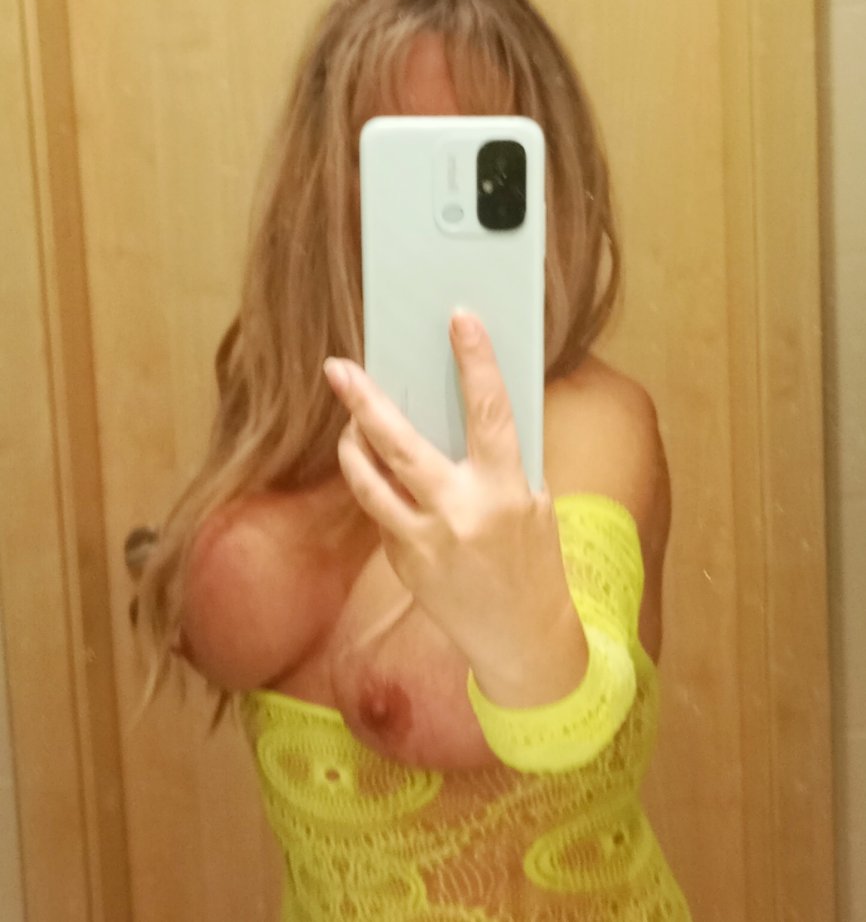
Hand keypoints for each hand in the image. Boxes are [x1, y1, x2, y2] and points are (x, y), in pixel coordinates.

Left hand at [323, 311, 587, 706]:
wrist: (524, 643)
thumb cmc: (535, 564)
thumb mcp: (533, 505)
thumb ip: (497, 463)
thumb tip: (458, 416)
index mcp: (506, 490)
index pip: (489, 411)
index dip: (475, 360)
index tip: (459, 319)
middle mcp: (461, 514)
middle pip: (399, 444)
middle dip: (363, 400)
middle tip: (337, 367)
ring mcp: (425, 542)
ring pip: (369, 480)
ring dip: (352, 444)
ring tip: (348, 421)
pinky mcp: (404, 563)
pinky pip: (381, 513)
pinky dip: (380, 489)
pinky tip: (388, 483)